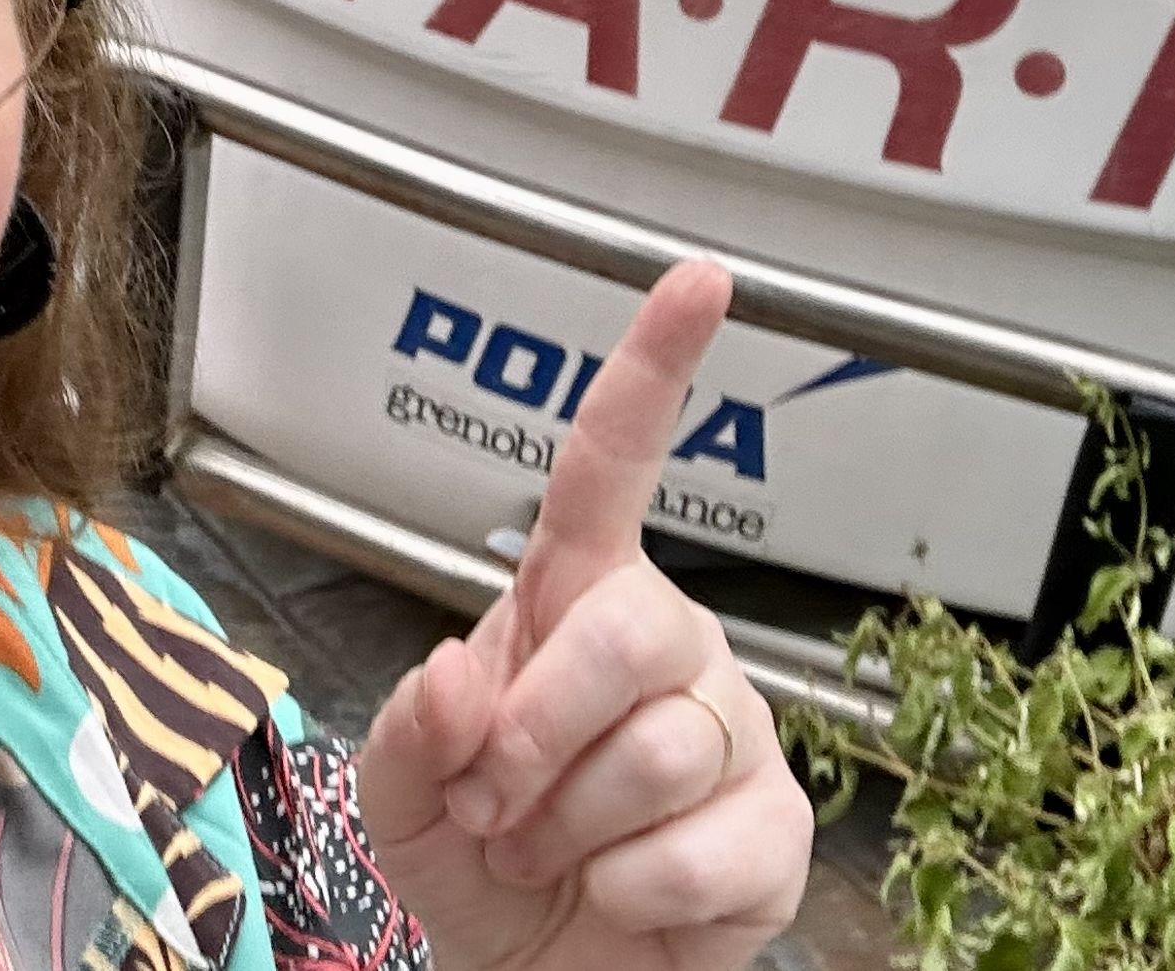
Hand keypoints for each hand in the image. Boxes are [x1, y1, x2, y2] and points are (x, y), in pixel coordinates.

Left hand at [356, 262, 816, 970]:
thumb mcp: (397, 797)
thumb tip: (461, 675)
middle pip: (625, 633)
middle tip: (496, 805)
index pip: (610, 470)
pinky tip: (621, 894)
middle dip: (535, 734)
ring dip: (569, 832)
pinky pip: (703, 852)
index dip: (654, 370)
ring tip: (554, 854)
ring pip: (659, 753)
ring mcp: (733, 733)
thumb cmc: (477, 862)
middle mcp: (668, 646)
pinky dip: (631, 894)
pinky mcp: (777, 828)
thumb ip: (408, 730)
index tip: (698, 281)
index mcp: (574, 603)